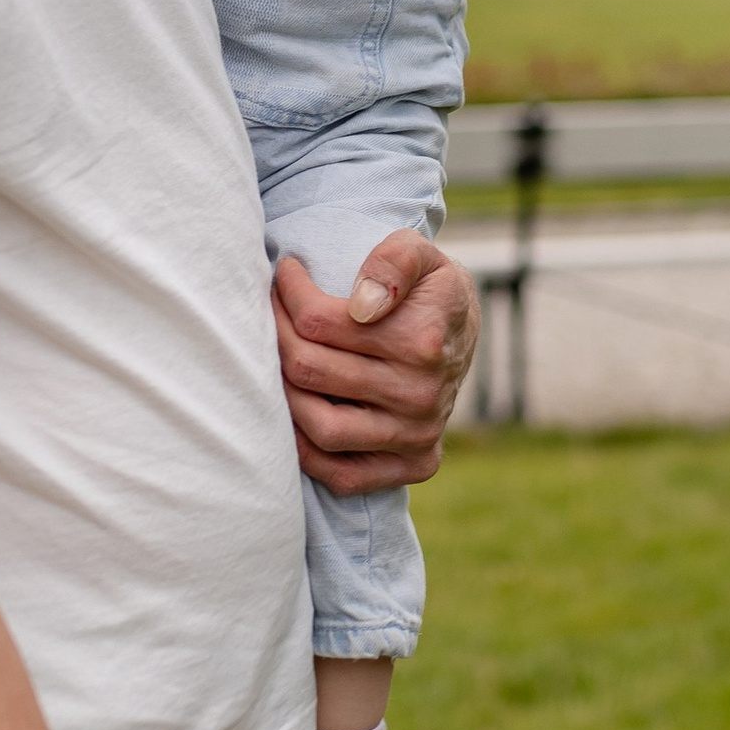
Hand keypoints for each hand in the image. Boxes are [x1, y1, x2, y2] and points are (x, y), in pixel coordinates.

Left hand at [275, 233, 477, 495]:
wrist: (461, 334)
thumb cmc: (427, 289)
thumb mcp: (420, 254)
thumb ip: (394, 261)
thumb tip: (362, 306)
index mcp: (422, 340)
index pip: (318, 322)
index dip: (287, 294)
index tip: (283, 275)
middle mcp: (423, 394)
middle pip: (310, 371)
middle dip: (275, 335)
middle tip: (267, 314)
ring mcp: (419, 435)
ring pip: (320, 427)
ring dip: (282, 393)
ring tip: (276, 362)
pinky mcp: (415, 465)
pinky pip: (342, 475)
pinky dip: (306, 451)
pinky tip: (294, 414)